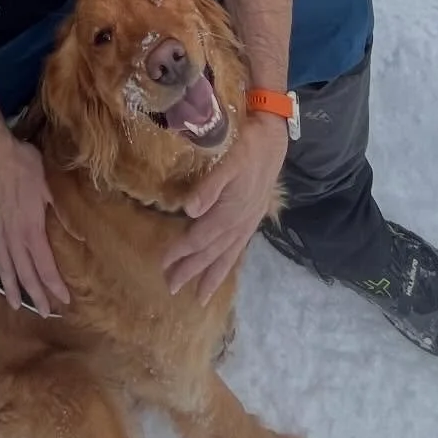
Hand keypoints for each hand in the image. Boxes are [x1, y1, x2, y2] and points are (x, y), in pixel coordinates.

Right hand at [0, 133, 73, 316]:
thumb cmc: (25, 167)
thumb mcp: (51, 187)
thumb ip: (64, 213)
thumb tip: (82, 236)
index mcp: (31, 231)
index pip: (44, 267)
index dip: (54, 286)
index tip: (63, 302)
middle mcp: (13, 238)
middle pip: (24, 274)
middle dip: (34, 295)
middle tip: (42, 313)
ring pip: (5, 268)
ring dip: (11, 288)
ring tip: (14, 305)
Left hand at [163, 115, 288, 300]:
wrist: (274, 141)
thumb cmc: (247, 147)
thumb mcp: (228, 161)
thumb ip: (209, 187)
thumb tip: (188, 210)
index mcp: (229, 212)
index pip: (199, 238)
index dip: (180, 252)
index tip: (163, 264)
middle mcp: (238, 224)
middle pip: (211, 253)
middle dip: (191, 271)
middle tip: (171, 288)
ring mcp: (247, 223)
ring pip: (227, 257)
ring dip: (210, 276)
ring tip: (200, 297)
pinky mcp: (253, 219)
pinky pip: (238, 250)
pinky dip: (228, 264)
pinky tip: (222, 269)